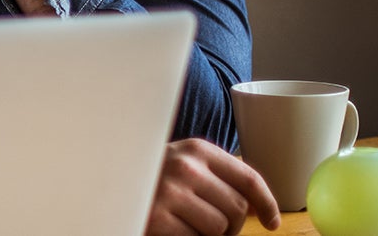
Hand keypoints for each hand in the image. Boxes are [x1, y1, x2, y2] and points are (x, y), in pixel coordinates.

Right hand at [146, 139, 280, 235]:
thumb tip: (258, 206)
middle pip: (237, 208)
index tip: (272, 222)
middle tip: (209, 227)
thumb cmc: (151, 179)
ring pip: (221, 228)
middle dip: (231, 225)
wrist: (105, 180)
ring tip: (189, 226)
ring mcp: (170, 192)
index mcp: (196, 150)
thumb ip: (215, 176)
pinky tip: (173, 229)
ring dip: (211, 235)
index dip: (266, 203)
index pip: (247, 177)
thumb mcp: (183, 166)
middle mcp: (186, 167)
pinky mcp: (158, 218)